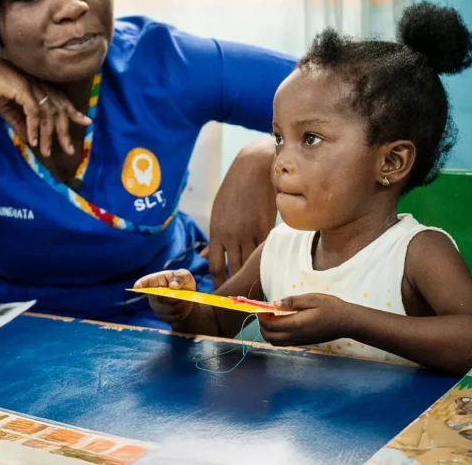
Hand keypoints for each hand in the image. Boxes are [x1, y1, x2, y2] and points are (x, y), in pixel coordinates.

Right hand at [0, 52, 90, 157]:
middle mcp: (38, 84)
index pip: (61, 99)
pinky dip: (34, 128)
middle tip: (70, 149)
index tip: (86, 122)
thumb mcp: (7, 108)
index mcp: (37, 85)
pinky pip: (33, 113)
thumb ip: (20, 122)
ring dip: (47, 136)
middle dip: (65, 131)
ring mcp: (32, 85)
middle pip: (59, 109)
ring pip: (47, 114)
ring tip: (46, 152)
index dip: (73, 111)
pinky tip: (32, 141)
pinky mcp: (23, 89)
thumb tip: (30, 138)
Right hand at [134, 269, 196, 324]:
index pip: (146, 282)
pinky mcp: (162, 316)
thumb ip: (180, 277)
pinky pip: (173, 317)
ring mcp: (156, 306)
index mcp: (157, 280)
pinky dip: (182, 311)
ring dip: (180, 305)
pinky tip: (184, 306)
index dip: (141, 284)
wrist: (188, 298)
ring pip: (168, 309)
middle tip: (183, 294)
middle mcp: (153, 293)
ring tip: (185, 299)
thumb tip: (173, 285)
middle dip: (173, 297)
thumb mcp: (185, 276)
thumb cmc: (183, 283)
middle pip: (160, 298)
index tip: (136, 287)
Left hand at [204, 138, 276, 286]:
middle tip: (239, 302)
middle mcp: (232, 235)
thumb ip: (213, 237)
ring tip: (255, 291)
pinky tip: (268, 272)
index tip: (221, 293)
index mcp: (217, 231)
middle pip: (233, 270)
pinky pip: (265, 251)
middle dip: (235, 286)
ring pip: (250, 264)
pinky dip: (266, 262)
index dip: (218, 283)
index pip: (216, 266)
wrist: (253, 169)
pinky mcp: (267, 227)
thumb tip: (203, 255)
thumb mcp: (218, 212)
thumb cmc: (233, 190)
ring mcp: (250, 232)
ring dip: (251, 278)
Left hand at [258, 294, 350, 346]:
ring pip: (275, 342)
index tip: (263, 305)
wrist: (347, 322)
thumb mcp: (312, 299)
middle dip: (262, 324)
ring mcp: (299, 341)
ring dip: (269, 331)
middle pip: (269, 337)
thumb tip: (274, 303)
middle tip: (266, 311)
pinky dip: (277, 334)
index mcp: (296, 324)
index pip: (269, 325)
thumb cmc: (331, 307)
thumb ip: (292, 301)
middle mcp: (295, 336)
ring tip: (273, 316)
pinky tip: (284, 322)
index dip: (262, 315)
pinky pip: (284, 342)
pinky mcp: (304, 342)